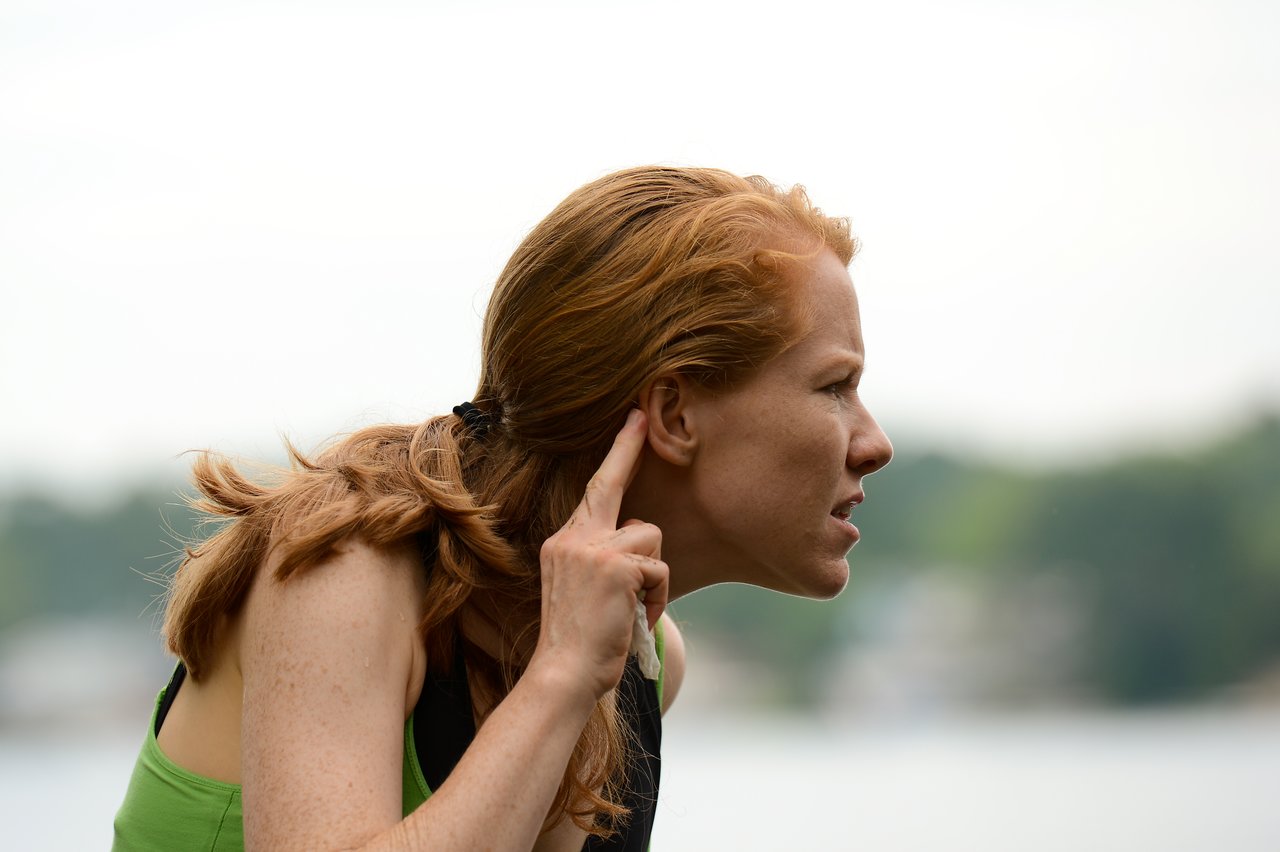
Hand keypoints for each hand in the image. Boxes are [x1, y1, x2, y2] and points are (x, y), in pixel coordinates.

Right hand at [531, 409, 668, 702]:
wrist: (562, 674)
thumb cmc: (579, 644)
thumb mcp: (585, 591)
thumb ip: (604, 560)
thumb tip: (640, 540)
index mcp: (563, 543)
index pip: (594, 491)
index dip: (616, 454)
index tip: (633, 420)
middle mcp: (572, 538)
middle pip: (614, 487)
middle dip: (628, 447)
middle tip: (642, 414)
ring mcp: (592, 549)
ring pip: (651, 536)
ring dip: (654, 576)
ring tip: (633, 609)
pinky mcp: (616, 566)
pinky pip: (659, 569)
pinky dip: (657, 597)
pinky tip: (635, 618)